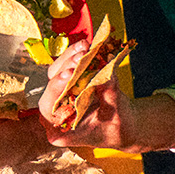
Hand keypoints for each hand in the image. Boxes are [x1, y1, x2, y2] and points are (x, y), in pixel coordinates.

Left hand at [37, 39, 174, 152]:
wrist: (125, 124)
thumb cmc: (118, 127)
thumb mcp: (117, 116)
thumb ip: (110, 97)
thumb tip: (108, 75)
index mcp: (62, 128)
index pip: (49, 108)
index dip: (55, 89)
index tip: (69, 74)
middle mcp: (57, 110)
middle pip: (52, 85)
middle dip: (66, 68)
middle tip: (80, 57)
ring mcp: (63, 94)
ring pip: (58, 71)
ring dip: (70, 57)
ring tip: (85, 47)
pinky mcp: (71, 81)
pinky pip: (69, 65)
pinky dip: (77, 54)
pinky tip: (87, 45)